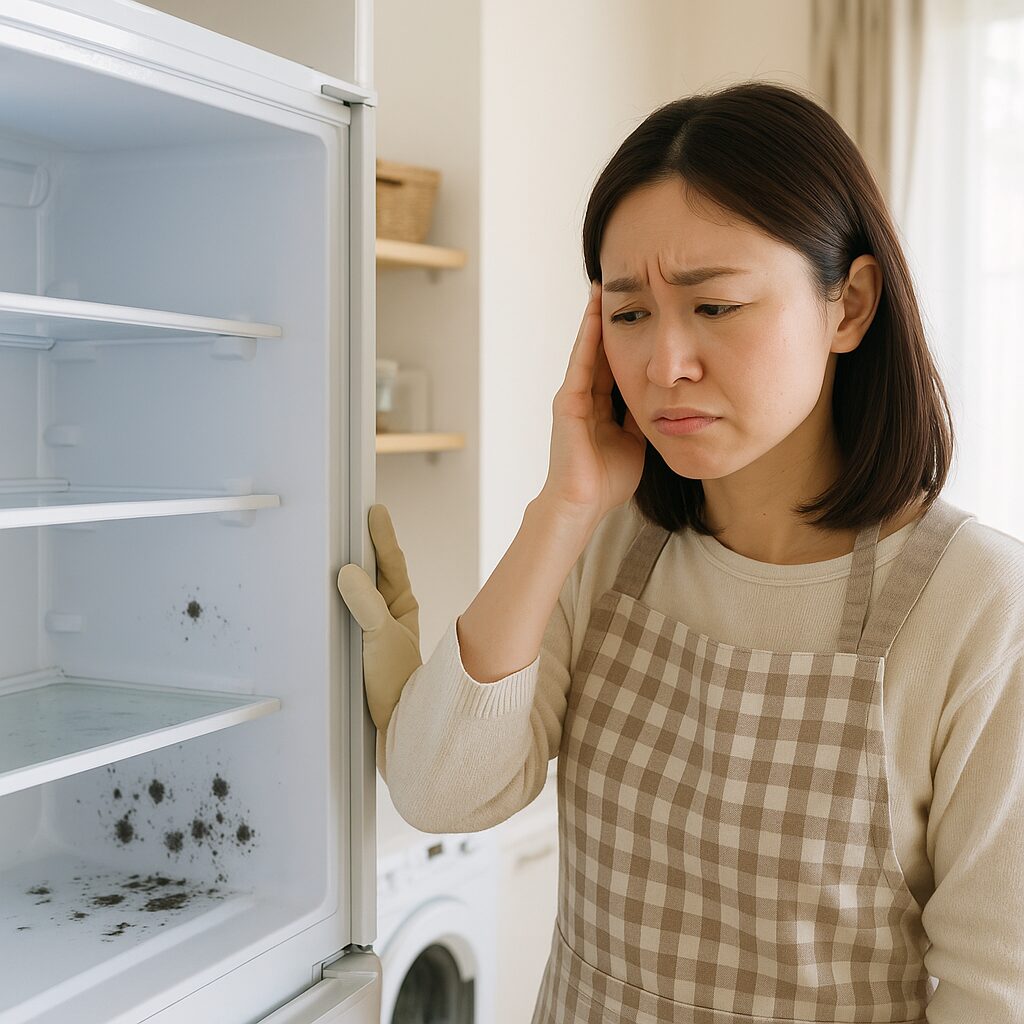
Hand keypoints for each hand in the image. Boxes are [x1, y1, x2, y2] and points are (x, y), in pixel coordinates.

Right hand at [337, 504, 421, 732]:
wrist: (395, 725)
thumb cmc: (398, 683)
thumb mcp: (382, 637)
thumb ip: (365, 603)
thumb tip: (349, 572)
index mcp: (403, 606)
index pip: (391, 562)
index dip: (382, 535)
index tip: (374, 510)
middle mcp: (388, 614)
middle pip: (371, 572)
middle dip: (360, 547)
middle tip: (345, 518)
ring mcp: (371, 629)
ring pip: (355, 592)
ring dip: (344, 572)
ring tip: (330, 546)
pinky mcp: (354, 645)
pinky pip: (342, 614)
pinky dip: (332, 599)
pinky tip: (319, 590)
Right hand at [539, 280, 646, 527]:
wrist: (583, 504)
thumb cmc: (608, 480)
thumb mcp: (638, 441)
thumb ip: (645, 417)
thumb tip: (667, 398)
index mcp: (601, 406)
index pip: (616, 362)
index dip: (627, 336)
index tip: (641, 309)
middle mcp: (585, 396)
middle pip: (601, 348)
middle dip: (611, 319)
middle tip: (621, 283)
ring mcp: (573, 397)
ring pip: (588, 349)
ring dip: (595, 318)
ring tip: (603, 286)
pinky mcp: (567, 402)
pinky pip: (581, 362)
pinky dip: (587, 337)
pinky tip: (595, 313)